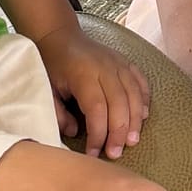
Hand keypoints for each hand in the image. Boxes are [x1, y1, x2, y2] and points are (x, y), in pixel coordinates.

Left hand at [36, 24, 149, 159]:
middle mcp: (105, 68)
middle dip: (119, 133)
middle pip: (119, 104)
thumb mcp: (46, 89)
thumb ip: (58, 113)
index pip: (97, 109)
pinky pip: (141, 82)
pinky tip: (143, 117)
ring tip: (132, 141)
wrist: (60, 36)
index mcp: (84, 74)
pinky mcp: (126, 62)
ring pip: (134, 94)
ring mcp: (118, 63)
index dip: (97, 134)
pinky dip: (145, 100)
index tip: (92, 153)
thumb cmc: (52, 65)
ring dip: (135, 120)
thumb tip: (74, 132)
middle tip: (115, 154)